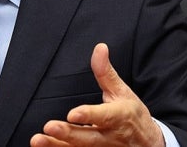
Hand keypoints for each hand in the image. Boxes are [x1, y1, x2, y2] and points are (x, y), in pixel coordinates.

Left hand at [30, 44, 163, 146]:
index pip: (104, 116)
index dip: (89, 115)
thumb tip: (99, 48)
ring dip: (57, 146)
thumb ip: (106, 72)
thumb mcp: (123, 92)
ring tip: (38, 141)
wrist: (148, 144)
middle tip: (49, 127)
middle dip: (68, 134)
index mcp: (119, 116)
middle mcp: (110, 136)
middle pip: (88, 137)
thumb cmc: (132, 115)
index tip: (72, 114)